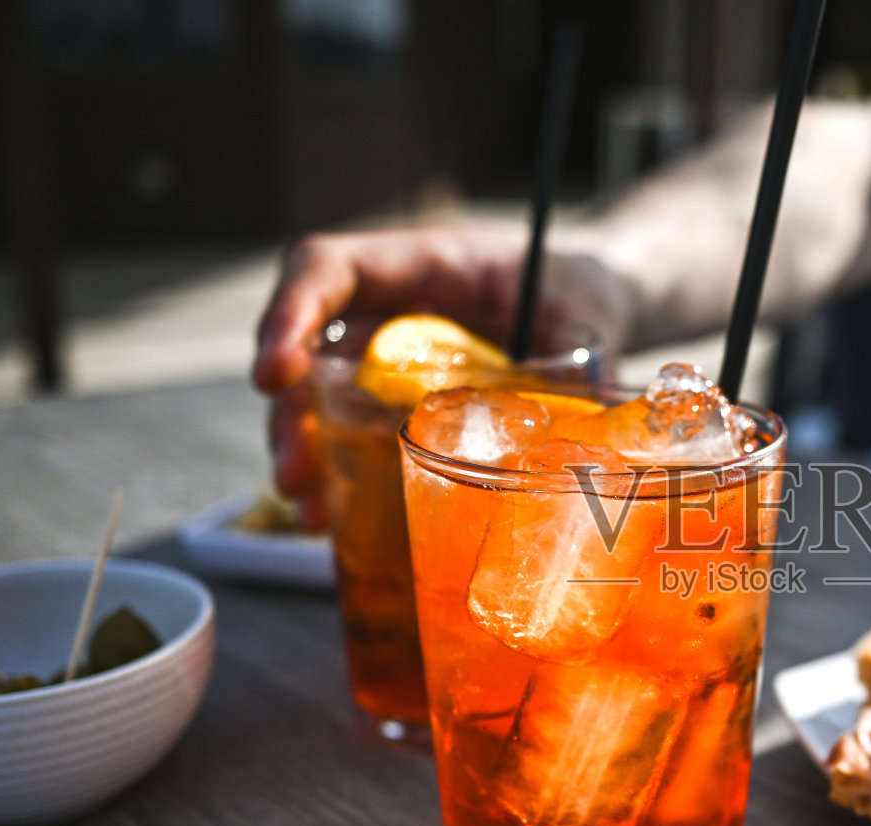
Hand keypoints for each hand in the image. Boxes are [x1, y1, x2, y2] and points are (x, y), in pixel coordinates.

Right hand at [252, 222, 635, 527]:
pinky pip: (355, 428)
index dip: (291, 312)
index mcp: (427, 263)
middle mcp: (393, 305)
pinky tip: (332, 518)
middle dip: (291, 412)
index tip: (276, 373)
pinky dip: (340, 471)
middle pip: (312, 346)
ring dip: (306, 451)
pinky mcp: (403, 395)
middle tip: (294, 473)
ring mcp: (393, 351)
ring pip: (321, 393)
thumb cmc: (583, 291)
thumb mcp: (588, 317)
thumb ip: (580, 362)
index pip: (332, 267)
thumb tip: (585, 433)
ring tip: (308, 508)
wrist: (594, 297)